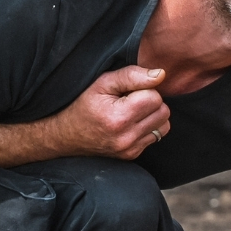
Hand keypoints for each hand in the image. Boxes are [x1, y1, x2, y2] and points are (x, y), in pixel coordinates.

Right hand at [43, 65, 170, 159]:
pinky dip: (148, 128)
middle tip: (130, 101)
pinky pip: (156, 136)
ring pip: (164, 125)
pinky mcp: (132, 155)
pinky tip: (130, 124)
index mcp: (119, 118)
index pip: (155, 97)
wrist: (66, 136)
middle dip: (151, 102)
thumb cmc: (83, 105)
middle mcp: (127, 138)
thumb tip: (160, 75)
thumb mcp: (102, 83)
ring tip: (132, 112)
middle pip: (163, 111)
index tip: (127, 92)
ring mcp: (130, 149)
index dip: (144, 89)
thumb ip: (132, 75)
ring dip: (153, 115)